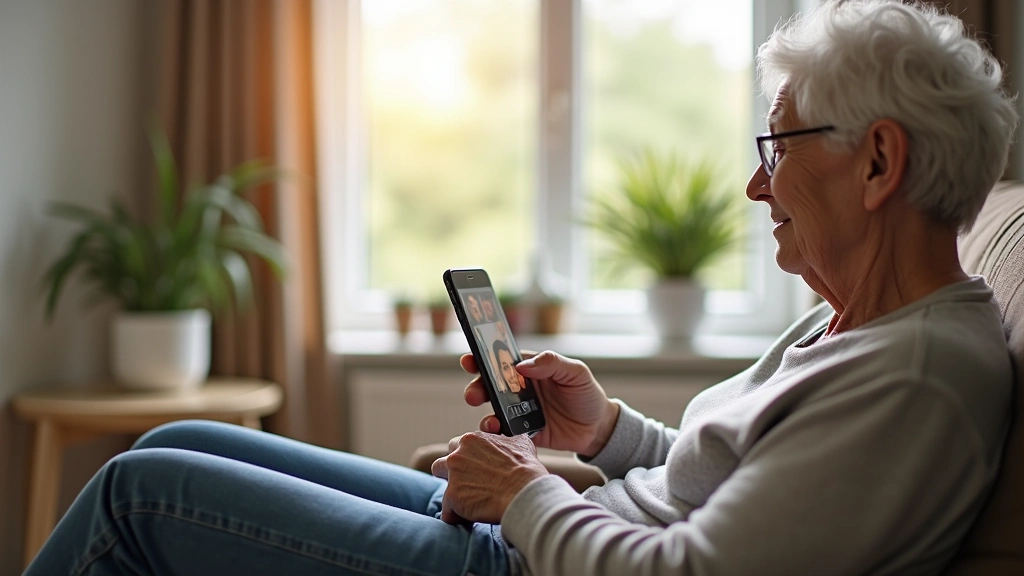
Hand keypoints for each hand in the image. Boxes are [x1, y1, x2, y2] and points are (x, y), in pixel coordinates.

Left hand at [431, 431, 547, 523]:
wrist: (524, 492)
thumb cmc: (525, 469)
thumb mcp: (520, 443)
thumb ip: (506, 439)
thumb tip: (507, 440)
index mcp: (472, 439)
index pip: (458, 446)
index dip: (467, 459)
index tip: (475, 469)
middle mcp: (457, 455)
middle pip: (443, 463)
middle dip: (452, 473)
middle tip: (468, 484)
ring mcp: (453, 476)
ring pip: (441, 483)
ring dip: (451, 490)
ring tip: (465, 501)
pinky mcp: (452, 497)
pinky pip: (447, 510)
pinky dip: (456, 515)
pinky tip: (468, 519)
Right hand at [461, 350, 620, 456]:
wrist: (598, 429)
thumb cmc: (587, 395)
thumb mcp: (576, 373)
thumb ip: (551, 363)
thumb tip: (521, 366)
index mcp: (530, 370)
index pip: (502, 361)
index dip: (483, 359)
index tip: (469, 360)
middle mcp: (520, 390)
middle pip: (491, 386)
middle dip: (477, 389)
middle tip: (473, 395)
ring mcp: (520, 412)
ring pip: (494, 411)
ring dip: (485, 415)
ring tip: (488, 422)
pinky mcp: (524, 433)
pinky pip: (505, 433)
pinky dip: (498, 435)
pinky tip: (499, 435)